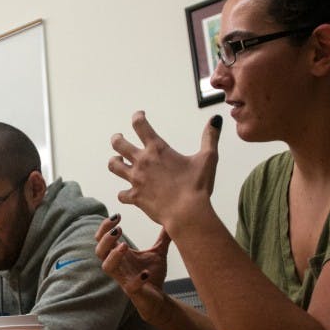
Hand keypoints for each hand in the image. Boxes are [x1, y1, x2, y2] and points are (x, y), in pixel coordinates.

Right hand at [94, 215, 169, 323]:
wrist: (159, 299)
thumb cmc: (152, 274)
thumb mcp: (158, 252)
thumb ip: (162, 237)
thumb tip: (172, 217)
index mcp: (120, 255)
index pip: (102, 238)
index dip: (105, 226)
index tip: (118, 215)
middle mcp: (118, 266)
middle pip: (99, 251)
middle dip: (105, 238)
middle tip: (119, 229)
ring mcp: (123, 278)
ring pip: (107, 267)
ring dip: (113, 256)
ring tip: (124, 246)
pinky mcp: (133, 292)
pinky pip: (129, 287)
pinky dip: (136, 280)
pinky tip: (145, 274)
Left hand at [108, 112, 221, 228]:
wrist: (186, 213)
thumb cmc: (197, 186)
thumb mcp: (208, 158)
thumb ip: (210, 137)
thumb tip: (216, 120)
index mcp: (157, 149)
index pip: (140, 125)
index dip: (137, 117)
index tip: (139, 116)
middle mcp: (142, 162)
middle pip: (118, 143)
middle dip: (117, 139)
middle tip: (118, 138)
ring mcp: (136, 180)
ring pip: (114, 166)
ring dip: (115, 162)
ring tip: (117, 161)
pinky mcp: (135, 197)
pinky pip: (121, 194)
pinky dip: (123, 193)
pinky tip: (127, 193)